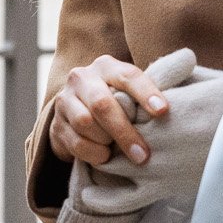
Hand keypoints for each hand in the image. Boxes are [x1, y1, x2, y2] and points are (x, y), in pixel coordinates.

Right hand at [48, 54, 170, 170]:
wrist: (77, 113)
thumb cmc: (116, 103)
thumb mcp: (128, 94)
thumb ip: (142, 98)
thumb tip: (167, 114)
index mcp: (106, 66)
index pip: (127, 76)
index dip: (146, 93)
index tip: (163, 111)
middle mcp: (82, 77)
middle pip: (102, 104)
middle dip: (124, 132)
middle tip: (143, 155)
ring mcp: (65, 100)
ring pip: (85, 122)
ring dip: (106, 142)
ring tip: (118, 152)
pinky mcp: (55, 124)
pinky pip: (75, 142)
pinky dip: (93, 153)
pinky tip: (103, 156)